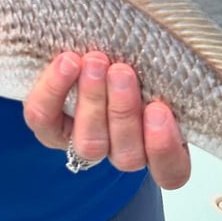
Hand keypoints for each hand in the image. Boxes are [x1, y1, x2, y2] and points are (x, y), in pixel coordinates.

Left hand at [23, 50, 190, 189]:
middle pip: (127, 154)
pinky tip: (67, 61)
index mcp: (157, 144)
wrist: (89, 55)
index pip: (172, 171)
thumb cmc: (132, 59)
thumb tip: (176, 49)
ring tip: (95, 62)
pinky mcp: (48, 128)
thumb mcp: (155, 67)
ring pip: (89, 143)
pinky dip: (54, 90)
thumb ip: (164, 71)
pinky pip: (45, 119)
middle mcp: (122, 151)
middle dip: (123, 111)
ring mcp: (84, 143)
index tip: (160, 110)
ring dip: (93, 101)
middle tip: (121, 72)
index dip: (165, 148)